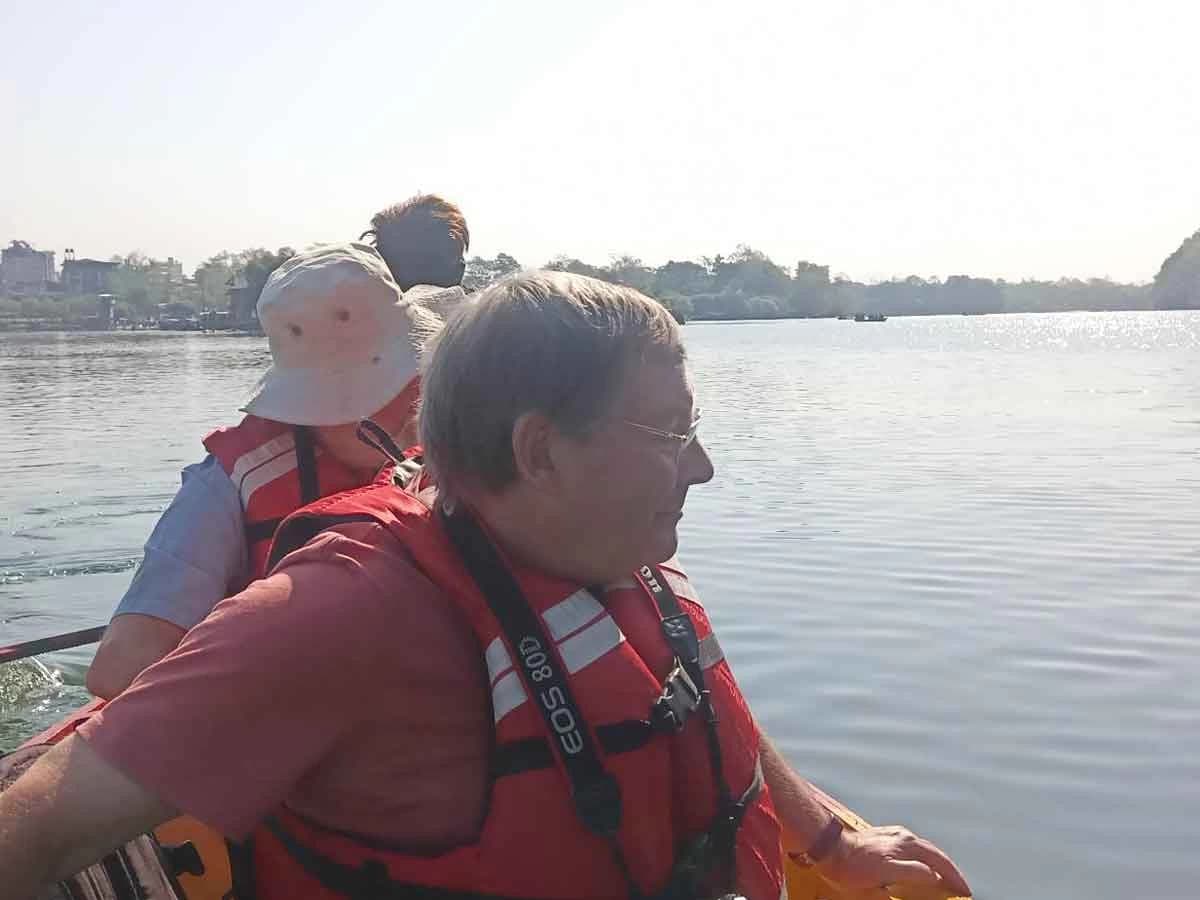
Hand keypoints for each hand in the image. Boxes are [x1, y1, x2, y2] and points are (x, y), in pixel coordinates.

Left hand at [818, 825, 971, 897]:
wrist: (831, 847)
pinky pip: (917, 844)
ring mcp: (898, 835)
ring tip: (950, 877)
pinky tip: (928, 862)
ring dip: (942, 863)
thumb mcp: (883, 874)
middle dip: (952, 872)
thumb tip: (932, 874)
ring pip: (928, 848)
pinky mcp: (890, 833)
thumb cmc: (852, 867)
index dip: (950, 881)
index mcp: (905, 849)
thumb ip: (911, 872)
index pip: (936, 868)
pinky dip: (929, 855)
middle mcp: (904, 839)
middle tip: (963, 888)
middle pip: (936, 856)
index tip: (962, 893)